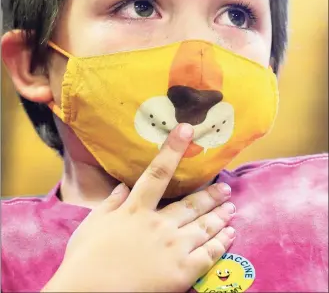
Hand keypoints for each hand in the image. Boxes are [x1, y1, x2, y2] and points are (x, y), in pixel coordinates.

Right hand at [42, 124, 235, 291]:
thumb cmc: (86, 258)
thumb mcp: (93, 223)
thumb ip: (110, 202)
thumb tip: (123, 186)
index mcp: (137, 210)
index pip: (158, 172)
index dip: (173, 149)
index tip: (186, 130)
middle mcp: (160, 224)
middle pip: (192, 203)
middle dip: (211, 193)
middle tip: (225, 187)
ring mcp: (174, 248)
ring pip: (205, 226)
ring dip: (220, 215)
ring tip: (231, 207)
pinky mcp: (182, 272)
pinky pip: (208, 254)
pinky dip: (222, 243)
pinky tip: (230, 235)